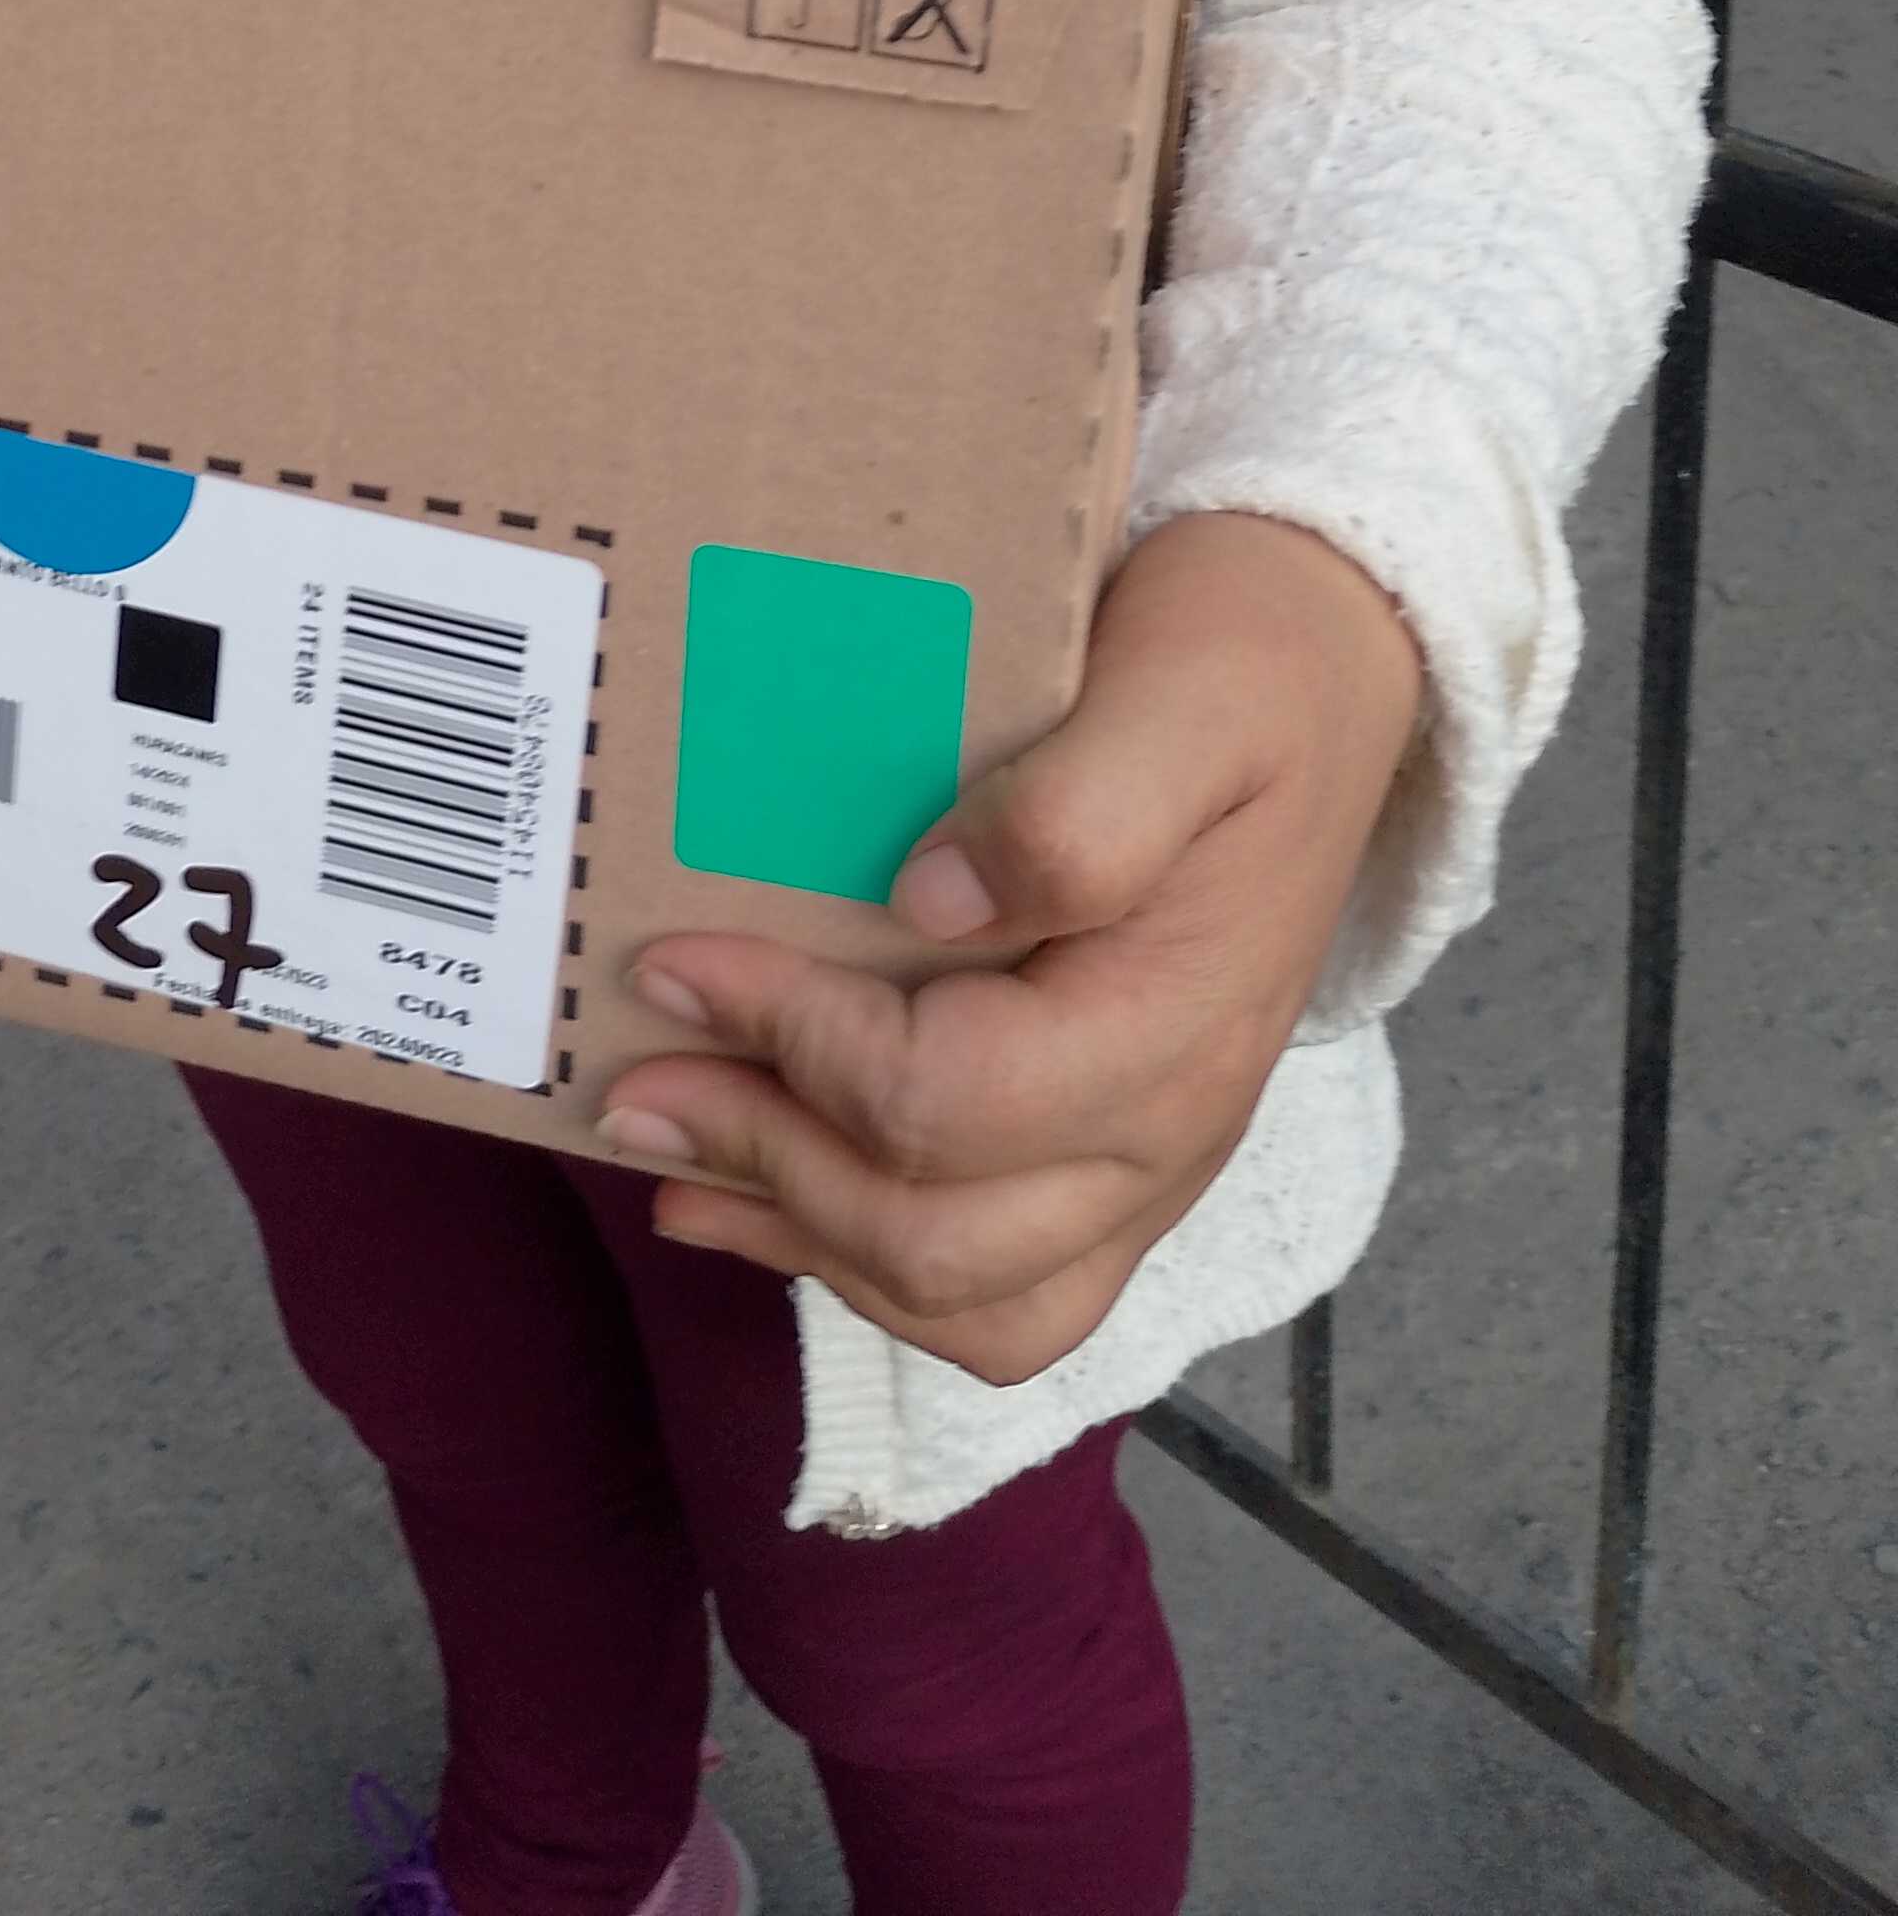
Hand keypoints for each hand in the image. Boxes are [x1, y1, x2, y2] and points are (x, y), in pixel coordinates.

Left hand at [597, 512, 1422, 1383]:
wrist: (1332, 665)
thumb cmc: (1242, 664)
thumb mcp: (1182, 696)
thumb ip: (1075, 813)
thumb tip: (930, 902)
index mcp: (1175, 1020)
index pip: (945, 1099)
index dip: (787, 1042)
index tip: (673, 959)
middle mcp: (1168, 1127)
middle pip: (936, 1235)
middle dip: (763, 1159)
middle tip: (633, 1079)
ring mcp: (1148, 1162)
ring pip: (964, 1301)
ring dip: (799, 1238)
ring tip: (673, 1162)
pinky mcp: (1118, 1161)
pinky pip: (999, 1293)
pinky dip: (866, 1266)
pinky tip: (765, 1201)